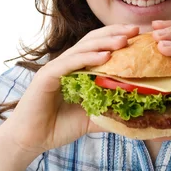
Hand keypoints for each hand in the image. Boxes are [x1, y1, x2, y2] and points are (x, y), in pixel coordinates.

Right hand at [0, 24, 139, 155]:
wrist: (31, 140)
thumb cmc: (59, 126)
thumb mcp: (92, 118)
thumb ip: (110, 111)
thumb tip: (136, 114)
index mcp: (78, 68)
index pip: (99, 46)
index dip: (117, 37)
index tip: (139, 36)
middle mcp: (67, 63)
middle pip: (93, 40)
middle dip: (115, 33)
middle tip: (136, 30)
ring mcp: (56, 67)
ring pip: (83, 48)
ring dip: (104, 43)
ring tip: (123, 41)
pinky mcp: (47, 76)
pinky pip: (70, 63)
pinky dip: (88, 58)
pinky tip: (104, 57)